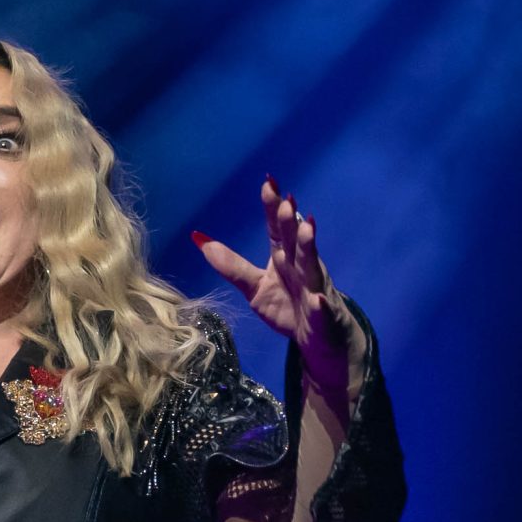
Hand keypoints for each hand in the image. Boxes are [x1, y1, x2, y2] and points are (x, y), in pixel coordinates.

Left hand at [192, 178, 354, 396]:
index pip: (278, 229)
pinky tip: (319, 300)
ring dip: (309, 248)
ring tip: (306, 229)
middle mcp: (301, 267)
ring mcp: (314, 289)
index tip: (268, 182)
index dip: (273, 207)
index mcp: (284, 257)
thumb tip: (198, 238)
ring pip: (311, 267)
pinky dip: (321, 305)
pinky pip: (322, 310)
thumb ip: (231, 265)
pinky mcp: (322, 315)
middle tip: (286, 201)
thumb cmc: (287, 306)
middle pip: (294, 241)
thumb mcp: (254, 287)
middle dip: (290, 222)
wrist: (317, 339)